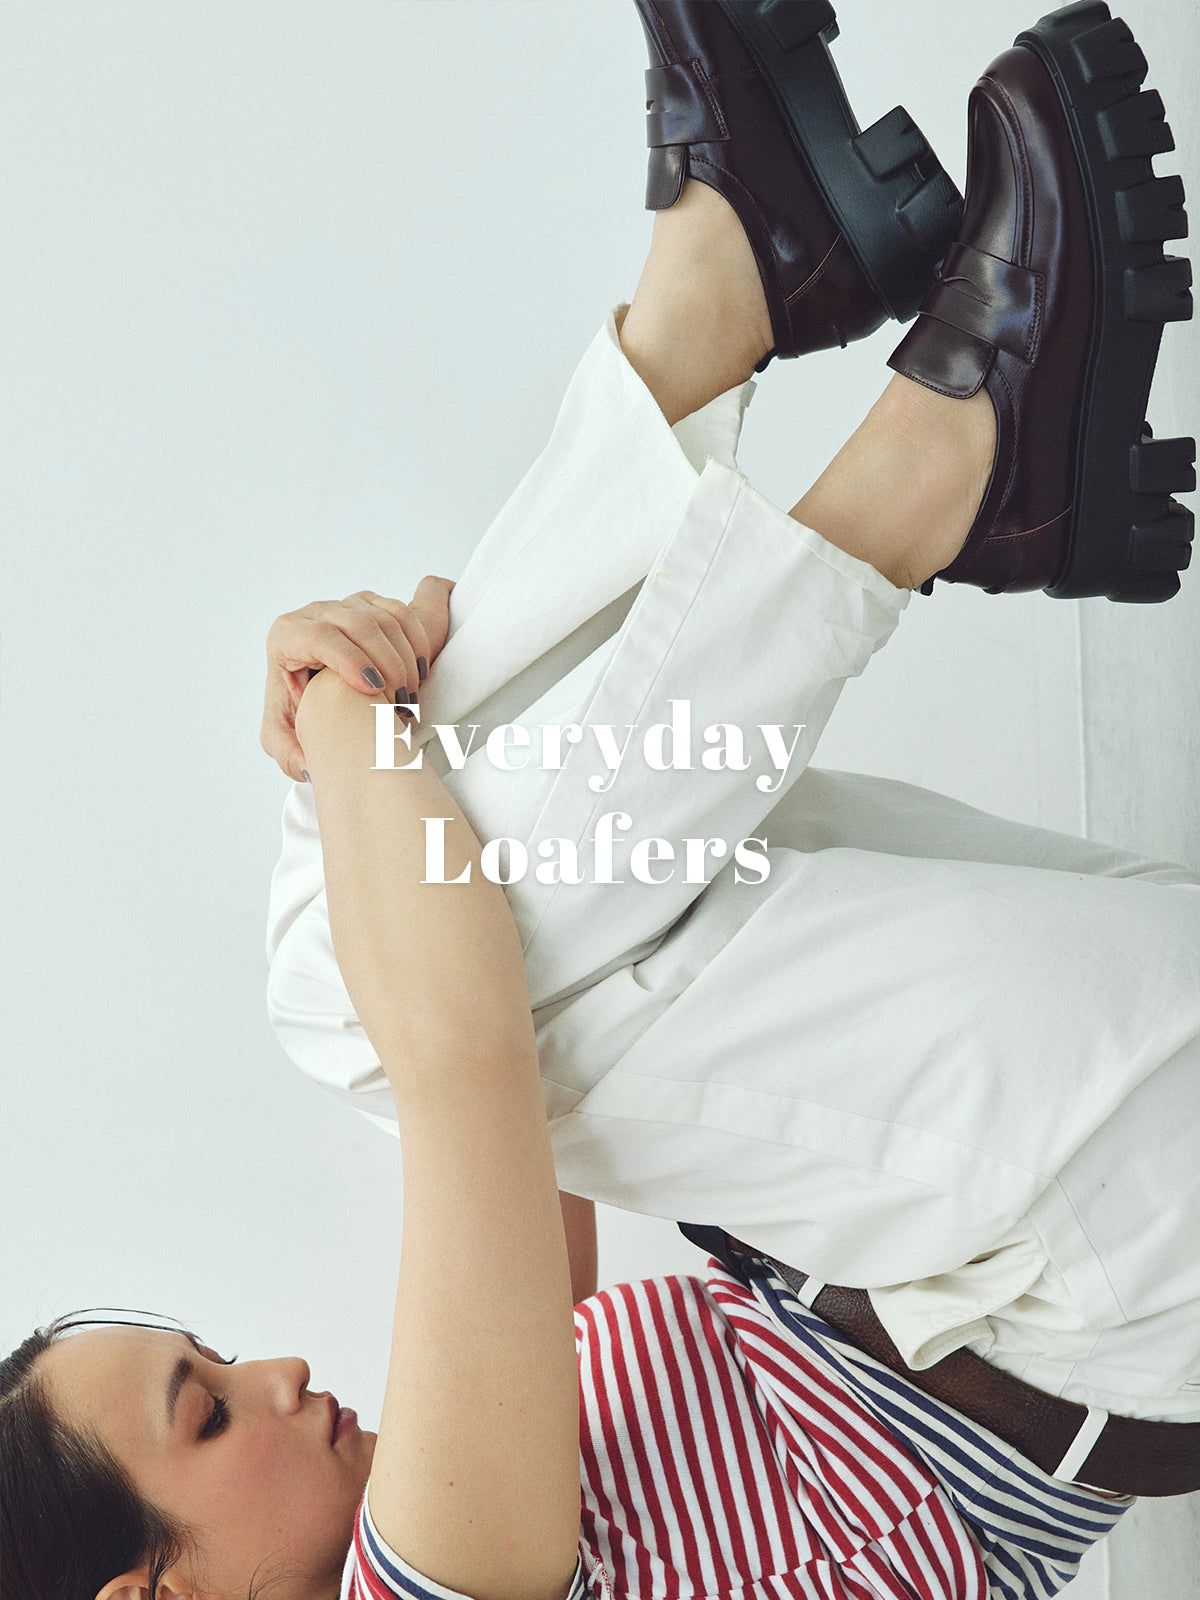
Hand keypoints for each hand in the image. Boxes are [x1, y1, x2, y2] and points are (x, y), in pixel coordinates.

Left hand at [260, 577, 453, 780]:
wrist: (314, 690)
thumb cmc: (298, 710)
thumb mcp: (283, 739)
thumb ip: (289, 755)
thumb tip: (309, 766)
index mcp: (286, 638)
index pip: (317, 636)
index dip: (349, 659)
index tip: (373, 690)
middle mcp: (313, 615)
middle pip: (355, 622)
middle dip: (385, 662)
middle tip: (400, 702)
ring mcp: (343, 605)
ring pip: (381, 616)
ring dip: (403, 656)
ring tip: (408, 695)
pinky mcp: (369, 604)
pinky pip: (399, 611)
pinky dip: (416, 641)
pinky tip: (418, 672)